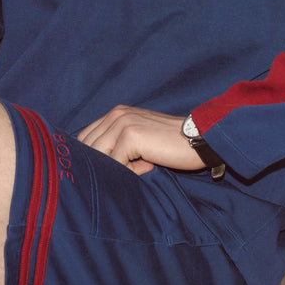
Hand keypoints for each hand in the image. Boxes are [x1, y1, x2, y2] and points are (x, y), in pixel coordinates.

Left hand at [77, 105, 202, 175]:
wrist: (199, 138)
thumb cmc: (170, 143)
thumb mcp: (140, 137)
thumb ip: (118, 143)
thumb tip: (95, 166)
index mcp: (116, 113)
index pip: (86, 138)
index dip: (92, 158)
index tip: (109, 169)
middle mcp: (116, 114)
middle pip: (88, 148)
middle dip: (103, 165)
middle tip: (133, 167)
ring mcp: (122, 123)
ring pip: (98, 157)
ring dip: (117, 168)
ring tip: (143, 164)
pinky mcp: (130, 136)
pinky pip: (116, 164)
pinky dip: (130, 172)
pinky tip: (150, 164)